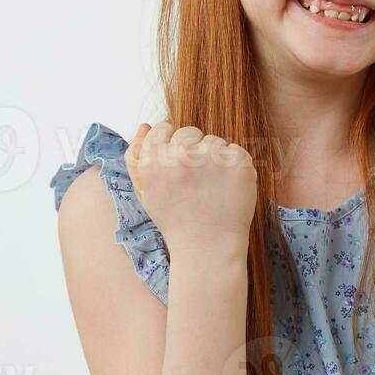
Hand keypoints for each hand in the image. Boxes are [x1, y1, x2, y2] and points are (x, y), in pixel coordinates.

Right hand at [124, 120, 258, 256]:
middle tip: (195, 181)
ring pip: (214, 141)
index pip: (163, 128)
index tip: (178, 164)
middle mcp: (180, 156)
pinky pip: (235, 151)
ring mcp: (212, 158)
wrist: (208, 249)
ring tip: (211, 189)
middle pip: (189, 132)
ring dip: (214, 159)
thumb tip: (146, 125)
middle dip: (193, 150)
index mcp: (154, 161)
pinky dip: (234, 167)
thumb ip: (137, 158)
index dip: (171, 145)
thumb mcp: (146, 192)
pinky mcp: (238, 163)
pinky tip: (227, 189)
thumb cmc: (175, 220)